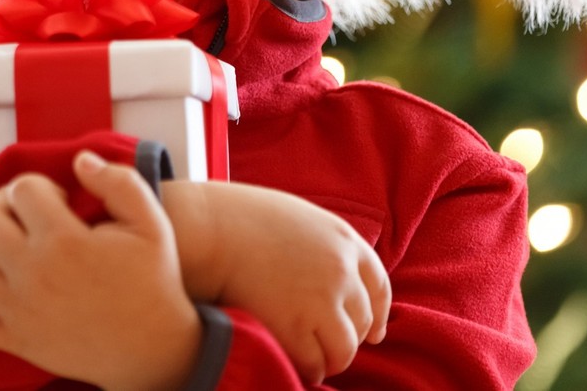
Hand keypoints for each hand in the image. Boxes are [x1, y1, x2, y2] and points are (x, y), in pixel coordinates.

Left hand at [0, 150, 201, 390]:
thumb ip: (119, 182)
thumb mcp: (150, 223)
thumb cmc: (152, 281)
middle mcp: (34, 274)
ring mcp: (18, 310)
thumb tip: (80, 160)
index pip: (22, 190)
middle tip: (19, 214)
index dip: (37, 185)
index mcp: (66, 242)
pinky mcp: (12, 339)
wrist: (152, 349)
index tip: (57, 200)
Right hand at [160, 180, 389, 382]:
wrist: (207, 226)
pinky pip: (314, 362)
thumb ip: (319, 243)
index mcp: (343, 239)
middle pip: (363, 320)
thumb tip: (326, 274)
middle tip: (327, 345)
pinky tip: (295, 364)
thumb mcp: (295, 216)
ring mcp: (321, 299)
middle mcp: (341, 270)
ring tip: (312, 360)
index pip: (379, 286)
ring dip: (330, 358)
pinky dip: (308, 369)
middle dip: (348, 337)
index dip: (378, 315)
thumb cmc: (237, 217)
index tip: (373, 332)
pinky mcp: (295, 326)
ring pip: (344, 348)